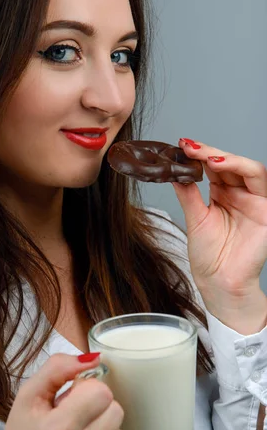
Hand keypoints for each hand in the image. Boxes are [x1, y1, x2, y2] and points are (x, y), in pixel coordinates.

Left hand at [173, 138, 266, 332]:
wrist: (219, 282)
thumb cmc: (209, 257)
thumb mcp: (194, 218)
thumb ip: (188, 193)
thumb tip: (173, 170)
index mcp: (222, 195)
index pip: (213, 168)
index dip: (199, 155)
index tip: (180, 146)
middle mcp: (240, 195)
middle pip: (229, 164)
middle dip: (209, 152)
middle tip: (189, 147)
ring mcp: (254, 202)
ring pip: (248, 168)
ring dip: (227, 157)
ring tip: (206, 156)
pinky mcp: (265, 210)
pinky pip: (260, 182)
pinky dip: (241, 168)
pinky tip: (221, 165)